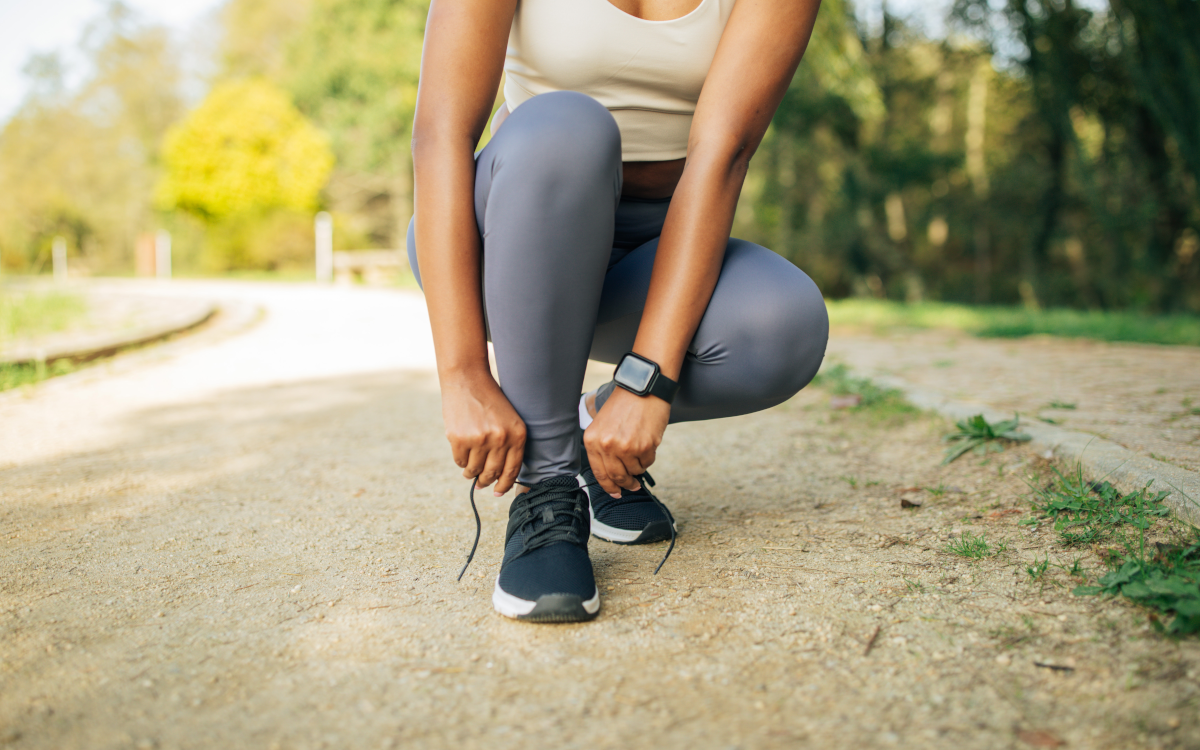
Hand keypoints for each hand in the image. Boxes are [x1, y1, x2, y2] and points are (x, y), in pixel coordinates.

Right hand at [441, 371, 525, 494]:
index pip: (513, 469)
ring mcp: (480, 440)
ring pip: (475, 470)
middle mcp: (500, 439)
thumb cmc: (490, 400)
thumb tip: (499, 477)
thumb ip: (509, 445)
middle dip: (486, 481)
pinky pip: (460, 461)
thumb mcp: (509, 419)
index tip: (498, 492)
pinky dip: (461, 462)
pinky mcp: (460, 439)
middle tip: (482, 484)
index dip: (504, 485)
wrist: (467, 379)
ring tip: (470, 472)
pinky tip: (463, 454)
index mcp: (517, 435)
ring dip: (471, 474)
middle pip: (493, 473)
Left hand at [584, 386, 669, 497]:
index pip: (599, 472)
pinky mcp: (644, 446)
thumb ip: (603, 448)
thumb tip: (612, 475)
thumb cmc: (625, 404)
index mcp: (592, 440)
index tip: (615, 492)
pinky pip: (647, 462)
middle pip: (617, 476)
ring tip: (641, 450)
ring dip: (639, 466)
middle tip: (632, 486)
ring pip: (634, 470)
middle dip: (626, 484)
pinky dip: (649, 457)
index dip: (608, 486)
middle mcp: (606, 445)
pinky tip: (648, 442)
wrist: (643, 387)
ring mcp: (625, 447)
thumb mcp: (603, 424)